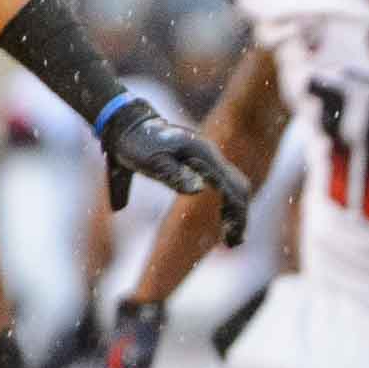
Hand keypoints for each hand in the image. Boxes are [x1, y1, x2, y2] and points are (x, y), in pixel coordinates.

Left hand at [99, 99, 249, 245]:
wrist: (128, 125)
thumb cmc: (136, 145)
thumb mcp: (151, 162)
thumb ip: (175, 174)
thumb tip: (200, 190)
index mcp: (204, 156)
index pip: (232, 189)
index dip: (235, 215)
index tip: (230, 239)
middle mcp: (212, 156)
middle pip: (240, 188)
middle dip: (240, 217)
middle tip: (233, 243)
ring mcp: (209, 158)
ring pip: (236, 186)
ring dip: (236, 211)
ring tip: (230, 236)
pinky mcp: (203, 162)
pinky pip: (225, 183)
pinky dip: (229, 202)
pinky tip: (222, 218)